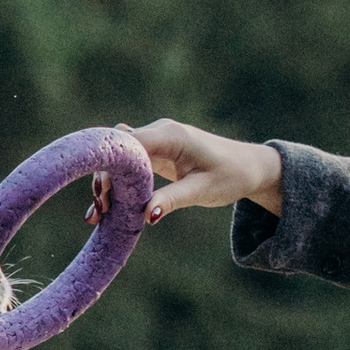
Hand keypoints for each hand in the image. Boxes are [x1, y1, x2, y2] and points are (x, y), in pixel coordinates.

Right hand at [100, 119, 283, 225]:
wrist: (250, 167)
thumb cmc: (231, 176)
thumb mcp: (202, 191)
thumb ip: (171, 200)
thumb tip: (144, 216)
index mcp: (172, 136)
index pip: (129, 144)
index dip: (110, 168)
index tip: (103, 197)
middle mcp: (160, 133)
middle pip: (119, 150)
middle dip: (105, 178)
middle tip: (101, 212)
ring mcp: (157, 142)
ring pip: (120, 158)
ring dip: (108, 182)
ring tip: (100, 214)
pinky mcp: (157, 153)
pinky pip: (130, 165)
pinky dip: (118, 183)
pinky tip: (107, 208)